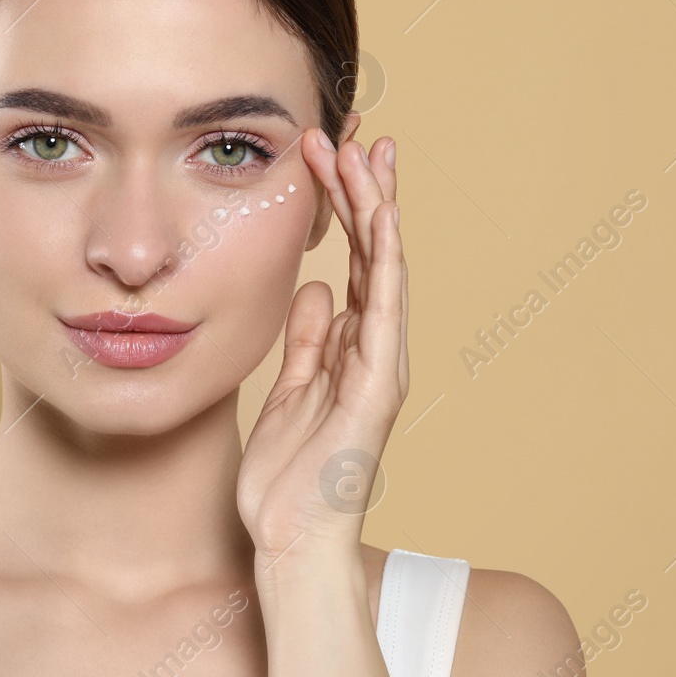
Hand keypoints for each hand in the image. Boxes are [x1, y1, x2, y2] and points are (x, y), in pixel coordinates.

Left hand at [236, 129, 408, 564]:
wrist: (293, 540)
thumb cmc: (289, 477)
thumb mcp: (290, 390)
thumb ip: (308, 339)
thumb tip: (316, 287)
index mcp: (353, 347)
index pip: (355, 263)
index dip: (346, 209)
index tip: (329, 157)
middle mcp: (376, 350)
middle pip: (375, 255)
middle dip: (363, 193)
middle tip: (349, 135)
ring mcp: (383, 366)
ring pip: (385, 271)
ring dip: (375, 212)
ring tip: (363, 157)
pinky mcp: (379, 388)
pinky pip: (385, 314)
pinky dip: (386, 265)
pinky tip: (382, 223)